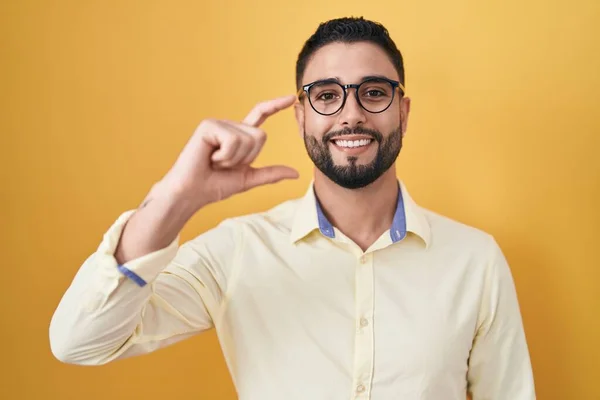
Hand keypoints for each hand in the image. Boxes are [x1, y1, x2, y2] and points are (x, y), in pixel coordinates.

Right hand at [154, 95, 299, 211]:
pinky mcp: (208, 125)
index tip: (291, 98)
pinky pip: (233, 141)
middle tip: (224, 165)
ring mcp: (218, 124)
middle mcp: (229, 126)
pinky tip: (209, 158)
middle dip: (247, 158)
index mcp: (239, 136)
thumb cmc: (215, 185)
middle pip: (260, 136)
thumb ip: (271, 174)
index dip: (276, 106)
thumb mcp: (248, 179)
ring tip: (215, 162)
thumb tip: (295, 173)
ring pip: (248, 139)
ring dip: (234, 159)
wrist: (192, 193)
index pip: (260, 115)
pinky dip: (224, 156)